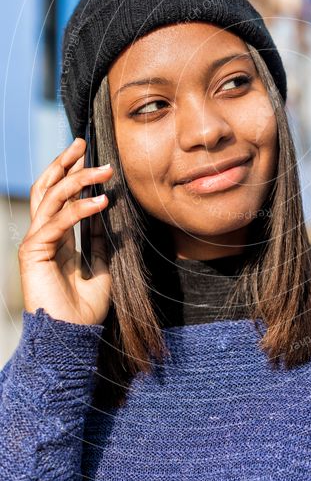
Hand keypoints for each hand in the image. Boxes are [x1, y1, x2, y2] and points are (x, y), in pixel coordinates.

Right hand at [18, 136, 113, 325]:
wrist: (73, 337)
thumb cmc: (85, 308)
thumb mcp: (100, 265)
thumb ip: (100, 238)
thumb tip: (108, 209)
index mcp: (55, 239)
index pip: (58, 197)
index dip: (70, 173)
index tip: (89, 154)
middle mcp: (42, 236)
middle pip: (47, 188)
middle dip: (63, 163)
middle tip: (82, 143)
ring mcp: (35, 242)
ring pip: (51, 198)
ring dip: (78, 179)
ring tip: (105, 170)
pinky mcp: (33, 252)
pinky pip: (58, 222)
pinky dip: (81, 209)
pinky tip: (102, 201)